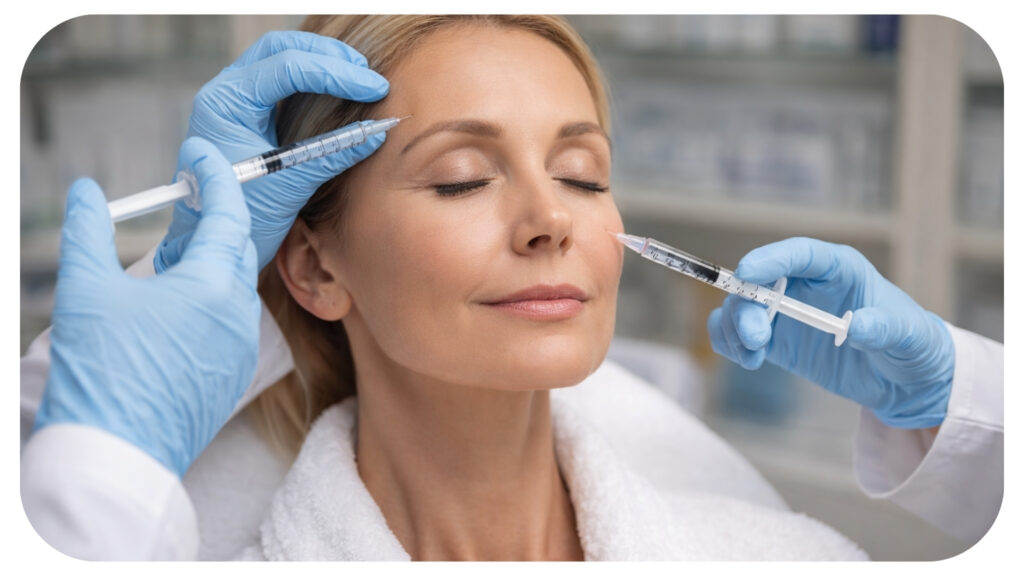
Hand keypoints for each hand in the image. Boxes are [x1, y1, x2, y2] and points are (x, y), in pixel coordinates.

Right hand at [34, 138, 259, 476]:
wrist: (115, 455)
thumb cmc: (100, 373)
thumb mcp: (85, 290)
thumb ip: (88, 230)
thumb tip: (87, 192)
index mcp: (211, 287)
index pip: (227, 213)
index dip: (215, 176)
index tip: (199, 154)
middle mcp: (238, 315)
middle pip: (237, 248)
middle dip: (213, 221)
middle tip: (182, 205)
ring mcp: (240, 348)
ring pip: (236, 288)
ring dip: (211, 264)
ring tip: (170, 263)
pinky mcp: (233, 375)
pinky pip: (232, 322)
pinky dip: (212, 302)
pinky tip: (177, 309)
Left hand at [156, 31, 389, 271]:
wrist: (213, 241)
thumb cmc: (240, 217)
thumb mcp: (289, 186)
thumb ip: (332, 155)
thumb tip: (376, 134)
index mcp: (226, 104)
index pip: (287, 68)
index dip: (336, 74)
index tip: (374, 88)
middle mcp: (228, 93)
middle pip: (281, 48)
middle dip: (329, 56)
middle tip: (368, 74)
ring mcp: (238, 100)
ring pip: (282, 57)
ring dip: (323, 62)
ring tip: (360, 76)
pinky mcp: (251, 113)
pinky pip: (284, 80)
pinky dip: (315, 79)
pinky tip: (341, 89)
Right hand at [707, 237, 953, 428]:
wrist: (903, 378)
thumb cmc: (910, 343)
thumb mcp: (907, 336)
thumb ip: (884, 329)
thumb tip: (857, 327)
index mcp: (837, 269)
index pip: (800, 254)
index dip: (772, 259)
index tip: (748, 272)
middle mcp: (803, 284)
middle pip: (758, 282)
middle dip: (747, 306)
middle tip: (756, 338)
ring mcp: (785, 311)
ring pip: (739, 306)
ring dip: (734, 327)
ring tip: (751, 356)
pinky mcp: (775, 339)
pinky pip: (735, 331)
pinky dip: (729, 342)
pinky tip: (747, 359)